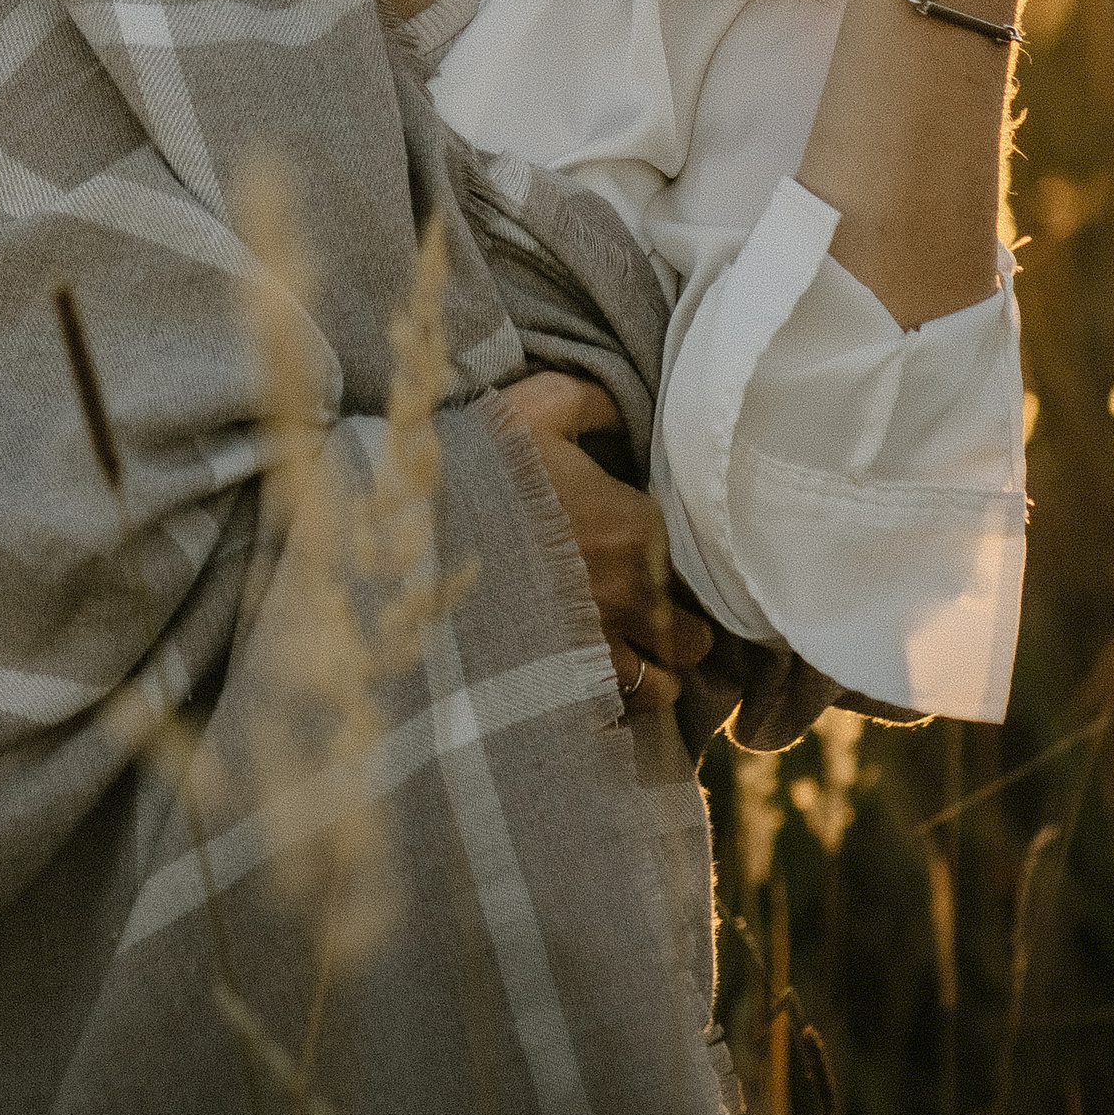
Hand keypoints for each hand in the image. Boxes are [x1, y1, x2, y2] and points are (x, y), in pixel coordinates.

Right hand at [485, 373, 711, 714]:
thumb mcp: (539, 406)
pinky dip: (613, 702)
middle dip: (679, 627)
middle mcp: (633, 598)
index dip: (673, 559)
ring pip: (663, 686)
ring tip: (630, 653)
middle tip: (649, 609)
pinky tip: (594, 679)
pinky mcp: (564, 686)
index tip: (648, 552)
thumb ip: (595, 402)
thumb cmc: (484, 463)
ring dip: (654, 671)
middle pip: (691, 637)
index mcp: (637, 528)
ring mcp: (600, 649)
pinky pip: (615, 712)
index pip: (691, 558)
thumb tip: (625, 408)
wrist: (421, 528)